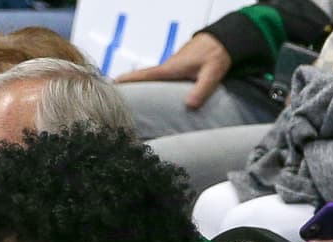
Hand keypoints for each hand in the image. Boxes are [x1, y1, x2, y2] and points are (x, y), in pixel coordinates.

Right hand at [115, 33, 230, 110]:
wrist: (223, 41)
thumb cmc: (216, 54)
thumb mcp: (211, 73)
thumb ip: (201, 89)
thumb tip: (189, 105)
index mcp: (170, 69)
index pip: (142, 75)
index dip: (126, 81)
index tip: (109, 87)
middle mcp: (166, 70)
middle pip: (142, 82)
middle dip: (127, 91)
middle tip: (113, 105)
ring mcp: (170, 71)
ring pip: (151, 84)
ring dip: (140, 92)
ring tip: (128, 109)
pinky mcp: (176, 73)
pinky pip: (160, 84)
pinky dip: (152, 91)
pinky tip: (151, 103)